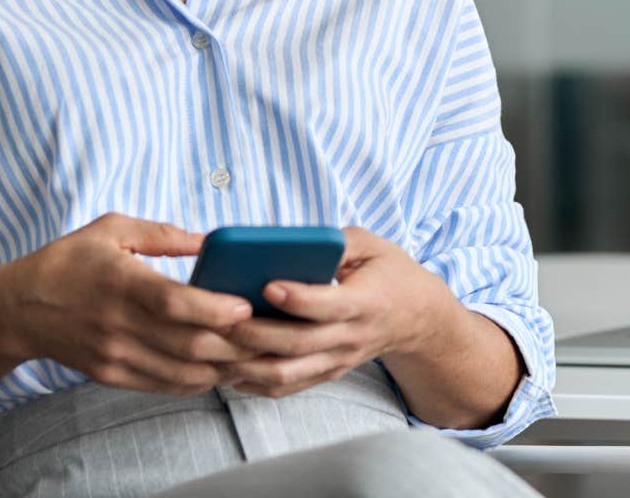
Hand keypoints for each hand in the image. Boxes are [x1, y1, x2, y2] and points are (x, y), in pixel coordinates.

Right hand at [0, 213, 257, 394]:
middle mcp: (118, 324)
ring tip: (252, 354)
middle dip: (234, 343)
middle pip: (188, 344)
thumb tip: (211, 241)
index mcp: (121, 283)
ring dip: (223, 367)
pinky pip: (165, 385)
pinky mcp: (112, 375)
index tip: (245, 305)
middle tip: (265, 333)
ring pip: (182, 372)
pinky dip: (197, 381)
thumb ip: (163, 234)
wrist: (16, 309)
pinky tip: (219, 369)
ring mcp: (115, 355)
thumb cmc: (69, 261)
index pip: (175, 303)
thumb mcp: (111, 229)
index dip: (215, 309)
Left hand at [218, 227, 461, 398]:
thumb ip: (336, 241)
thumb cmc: (389, 273)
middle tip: (220, 317)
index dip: (298, 298)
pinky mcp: (325, 374)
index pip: (330, 305)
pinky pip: (285, 387)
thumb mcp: (373, 245)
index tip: (267, 284)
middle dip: (256, 333)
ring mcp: (337, 361)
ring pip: (287, 373)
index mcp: (367, 302)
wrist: (416, 318)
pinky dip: (252, 382)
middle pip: (298, 344)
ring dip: (246, 363)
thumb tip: (291, 241)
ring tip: (213, 344)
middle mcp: (351, 338)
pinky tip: (224, 366)